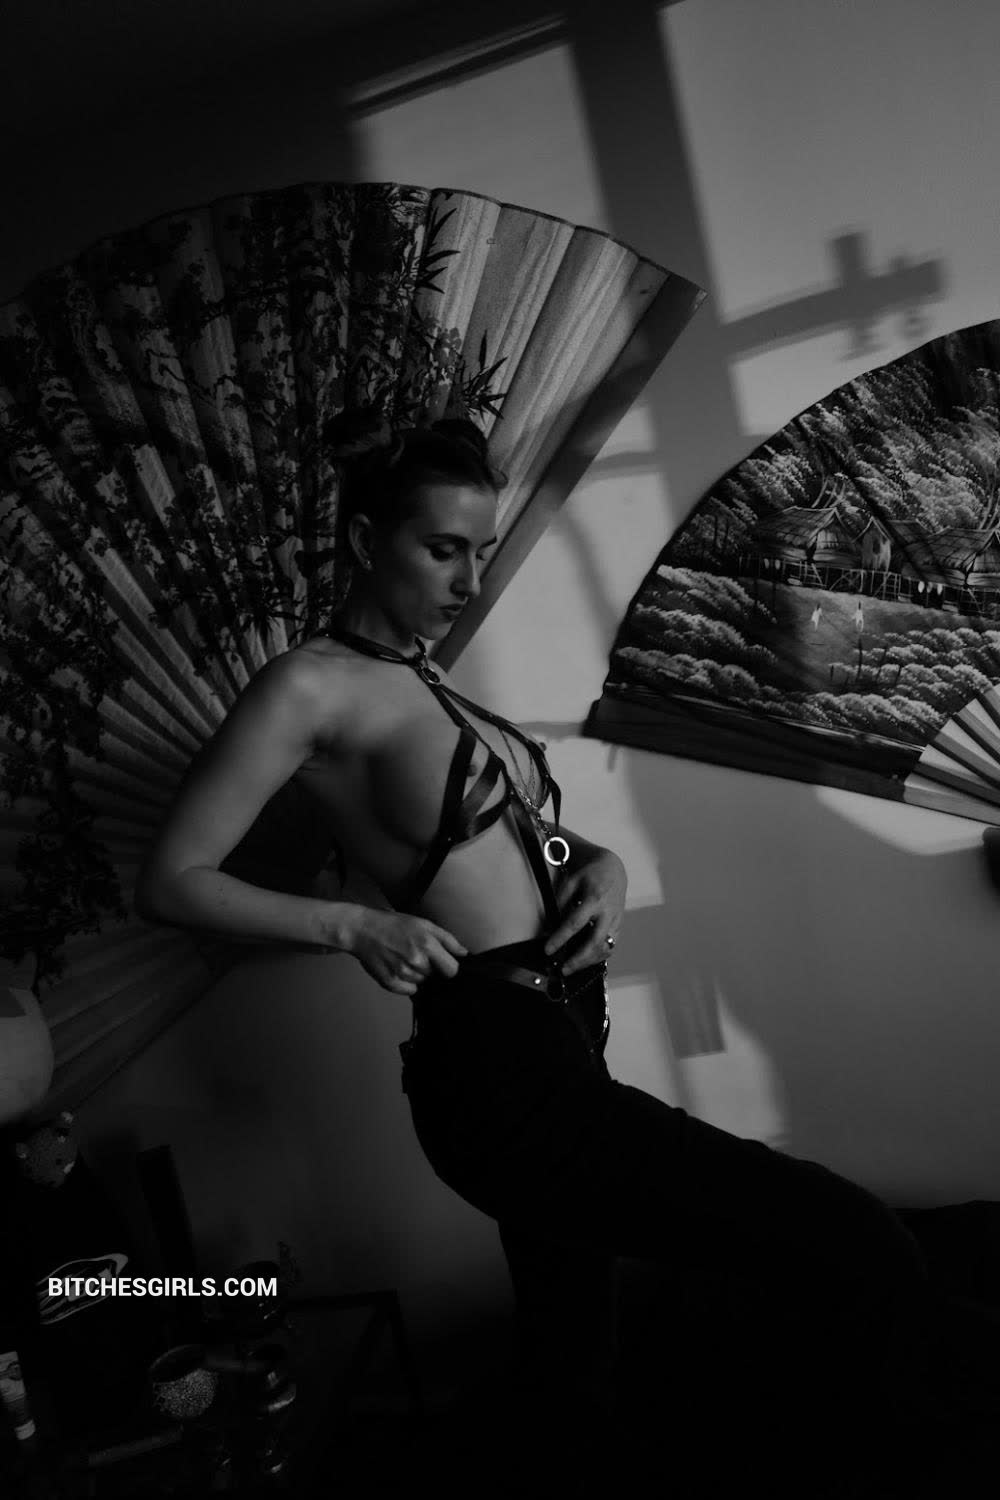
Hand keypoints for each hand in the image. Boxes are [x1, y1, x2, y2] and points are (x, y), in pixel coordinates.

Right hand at [346, 909, 467, 994]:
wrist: (363, 930)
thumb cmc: (395, 924)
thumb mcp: (424, 924)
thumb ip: (448, 939)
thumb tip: (465, 953)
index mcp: (428, 944)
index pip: (452, 970)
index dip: (449, 967)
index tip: (441, 962)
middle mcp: (416, 960)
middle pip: (435, 976)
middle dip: (429, 968)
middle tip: (415, 953)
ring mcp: (402, 973)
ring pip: (421, 983)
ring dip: (416, 974)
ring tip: (403, 958)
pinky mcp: (390, 982)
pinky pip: (409, 991)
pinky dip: (406, 983)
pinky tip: (397, 968)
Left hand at [543, 850, 626, 975]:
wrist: (613, 870)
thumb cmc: (590, 875)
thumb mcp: (572, 881)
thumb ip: (561, 901)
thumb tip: (550, 923)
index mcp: (594, 898)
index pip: (575, 923)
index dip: (560, 938)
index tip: (548, 949)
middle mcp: (608, 912)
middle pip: (595, 942)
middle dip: (579, 959)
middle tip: (563, 969)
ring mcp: (616, 920)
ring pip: (605, 948)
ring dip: (588, 962)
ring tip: (572, 968)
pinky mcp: (619, 926)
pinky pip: (611, 947)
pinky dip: (598, 957)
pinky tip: (585, 961)